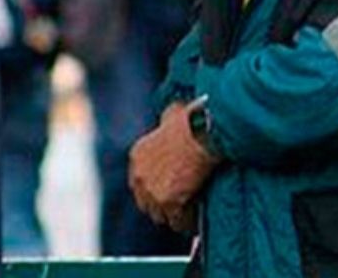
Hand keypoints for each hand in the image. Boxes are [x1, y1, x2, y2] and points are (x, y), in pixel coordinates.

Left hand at [129, 103, 218, 233]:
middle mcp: (139, 176)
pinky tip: (196, 218)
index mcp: (137, 157)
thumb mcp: (170, 116)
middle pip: (147, 204)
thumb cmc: (191, 122)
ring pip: (161, 216)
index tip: (168, 193)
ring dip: (175, 216)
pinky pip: (178, 221)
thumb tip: (171, 115)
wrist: (200, 133)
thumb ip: (166, 121)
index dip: (154, 191)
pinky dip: (187, 222)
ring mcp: (151, 190)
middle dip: (162, 206)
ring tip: (189, 214)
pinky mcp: (167, 202)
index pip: (139, 185)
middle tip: (179, 207)